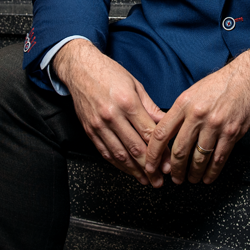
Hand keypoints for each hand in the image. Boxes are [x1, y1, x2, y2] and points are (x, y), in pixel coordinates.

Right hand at [52, 38, 163, 185]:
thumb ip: (150, 108)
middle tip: (161, 179)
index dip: (160, 151)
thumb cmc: (109, 73)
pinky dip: (118, 165)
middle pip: (135, 148)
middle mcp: (112, 115)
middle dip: (150, 167)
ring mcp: (99, 125)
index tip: (169, 162)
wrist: (80, 69)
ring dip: (134, 171)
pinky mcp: (90, 130)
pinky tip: (128, 171)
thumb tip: (166, 123)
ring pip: (119, 155)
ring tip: (147, 181)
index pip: (148, 133)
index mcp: (127, 102)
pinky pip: (105, 152)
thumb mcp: (135, 85)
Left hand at [143, 43, 249, 186]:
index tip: (150, 165)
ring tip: (190, 179)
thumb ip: (180, 112)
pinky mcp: (232, 133)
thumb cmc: (220, 83)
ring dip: (192, 173)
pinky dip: (212, 172)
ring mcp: (215, 125)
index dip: (153, 154)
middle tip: (174, 178)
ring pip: (198, 158)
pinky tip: (208, 177)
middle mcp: (197, 115)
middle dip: (174, 169)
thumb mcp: (193, 91)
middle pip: (179, 151)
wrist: (249, 76)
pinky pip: (218, 159)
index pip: (161, 133)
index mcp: (184, 103)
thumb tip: (169, 133)